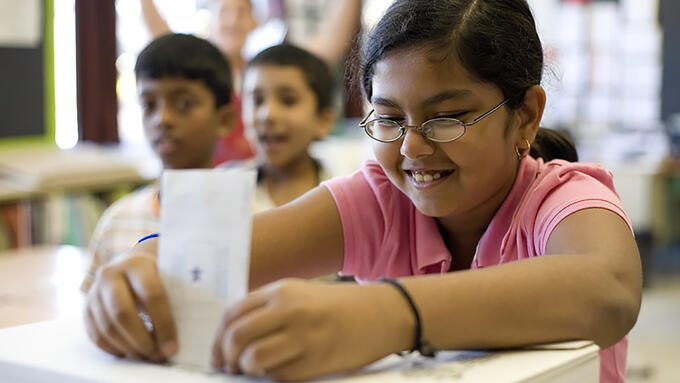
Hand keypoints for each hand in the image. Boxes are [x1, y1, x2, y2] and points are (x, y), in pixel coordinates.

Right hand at [83, 240, 177, 361]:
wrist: (132, 261)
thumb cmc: (158, 271)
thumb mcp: (169, 273)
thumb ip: (178, 294)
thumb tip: (191, 328)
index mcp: (137, 264)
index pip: (152, 296)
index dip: (164, 324)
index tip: (173, 346)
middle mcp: (111, 274)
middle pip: (123, 314)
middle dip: (142, 340)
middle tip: (158, 355)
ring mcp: (95, 291)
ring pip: (107, 328)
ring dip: (128, 347)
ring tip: (147, 356)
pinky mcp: (86, 306)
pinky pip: (95, 334)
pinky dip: (113, 348)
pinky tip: (130, 352)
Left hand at [211, 279, 412, 380]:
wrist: (381, 313)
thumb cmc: (338, 305)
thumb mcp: (300, 293)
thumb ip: (268, 308)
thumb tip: (235, 337)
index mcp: (282, 291)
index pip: (233, 313)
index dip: (218, 337)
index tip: (217, 353)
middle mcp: (289, 310)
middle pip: (238, 336)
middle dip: (227, 356)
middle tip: (230, 366)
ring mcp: (304, 336)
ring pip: (254, 359)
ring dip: (248, 369)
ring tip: (255, 371)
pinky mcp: (317, 360)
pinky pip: (280, 376)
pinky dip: (273, 378)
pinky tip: (280, 372)